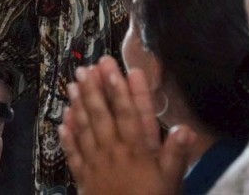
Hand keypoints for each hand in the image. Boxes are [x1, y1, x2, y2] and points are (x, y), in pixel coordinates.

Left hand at [58, 57, 187, 194]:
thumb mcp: (171, 182)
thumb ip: (177, 155)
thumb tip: (186, 128)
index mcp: (136, 151)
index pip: (129, 115)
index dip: (120, 91)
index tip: (113, 69)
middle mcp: (114, 152)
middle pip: (103, 116)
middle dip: (95, 90)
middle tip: (87, 67)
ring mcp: (95, 164)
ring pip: (85, 129)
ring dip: (78, 105)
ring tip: (72, 84)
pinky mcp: (83, 178)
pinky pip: (73, 153)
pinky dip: (67, 135)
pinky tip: (62, 120)